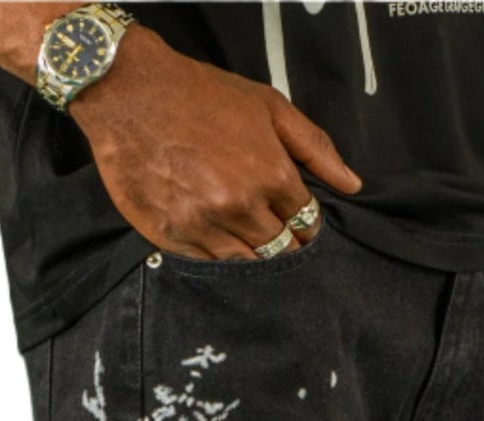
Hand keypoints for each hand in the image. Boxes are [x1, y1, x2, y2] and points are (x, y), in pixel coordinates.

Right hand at [71, 29, 361, 259]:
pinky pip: (208, 264)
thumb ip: (314, 147)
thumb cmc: (201, 95)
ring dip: (252, 257)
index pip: (306, 222)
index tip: (298, 223)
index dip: (305, 225)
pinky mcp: (173, 237)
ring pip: (246, 264)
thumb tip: (352, 185)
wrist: (131, 93)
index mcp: (272, 175)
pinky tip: (215, 237)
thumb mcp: (268, 106)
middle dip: (284, 245)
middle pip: (280, 250)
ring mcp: (206, 226)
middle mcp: (241, 207)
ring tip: (246, 239)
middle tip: (276, 237)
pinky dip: (216, 256)